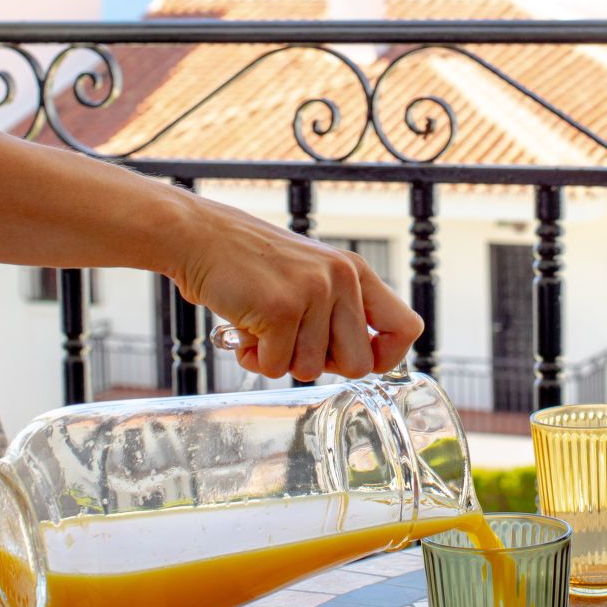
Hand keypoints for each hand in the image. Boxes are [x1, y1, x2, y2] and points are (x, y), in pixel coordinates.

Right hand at [168, 193, 422, 380]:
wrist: (200, 236)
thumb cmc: (251, 265)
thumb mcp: (310, 276)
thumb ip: (338, 312)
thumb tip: (361, 364)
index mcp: (355, 272)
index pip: (406, 327)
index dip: (387, 356)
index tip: (354, 359)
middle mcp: (342, 280)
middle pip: (359, 365)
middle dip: (322, 366)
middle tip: (292, 343)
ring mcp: (313, 293)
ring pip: (311, 370)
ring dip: (280, 359)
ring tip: (261, 326)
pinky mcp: (280, 309)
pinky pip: (276, 367)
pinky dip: (255, 358)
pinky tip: (244, 328)